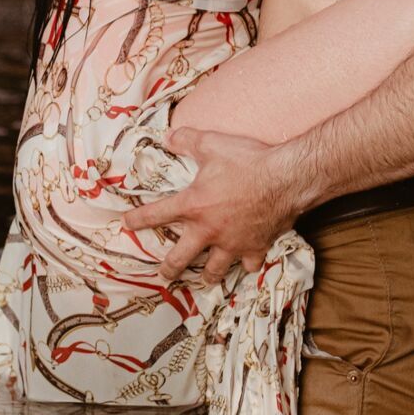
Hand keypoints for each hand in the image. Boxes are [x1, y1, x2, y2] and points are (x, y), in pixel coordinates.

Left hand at [121, 127, 309, 284]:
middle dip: (169, 268)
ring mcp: (232, 243)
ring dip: (206, 275)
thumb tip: (168, 136)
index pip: (157, 214)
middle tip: (164, 274)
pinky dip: (246, 265)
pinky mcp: (255, 247)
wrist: (285, 178)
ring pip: (214, 269)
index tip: (127, 223)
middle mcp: (208, 230)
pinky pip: (248, 265)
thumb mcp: (212, 144)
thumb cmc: (247, 161)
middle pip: (180, 259)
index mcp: (193, 206)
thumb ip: (187, 140)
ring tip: (203, 279)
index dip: (138, 219)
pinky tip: (245, 264)